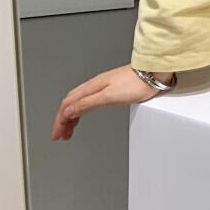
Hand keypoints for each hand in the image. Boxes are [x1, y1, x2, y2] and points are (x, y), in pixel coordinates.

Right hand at [51, 64, 168, 141]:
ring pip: (79, 101)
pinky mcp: (110, 88)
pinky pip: (88, 100)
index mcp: (92, 86)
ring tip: (70, 130)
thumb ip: (88, 103)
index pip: (68, 104)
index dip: (59, 121)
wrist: (153, 73)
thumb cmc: (136, 83)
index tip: (56, 135)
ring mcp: (102, 86)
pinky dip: (81, 110)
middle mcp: (95, 85)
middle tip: (61, 135)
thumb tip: (68, 111)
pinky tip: (83, 115)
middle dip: (62, 120)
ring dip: (71, 116)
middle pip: (71, 103)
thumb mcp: (109, 96)